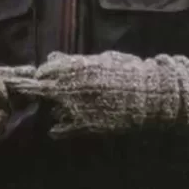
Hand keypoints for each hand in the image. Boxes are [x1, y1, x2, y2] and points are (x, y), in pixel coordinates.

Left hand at [15, 50, 179, 138]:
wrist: (148, 95)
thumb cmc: (127, 72)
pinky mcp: (83, 126)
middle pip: (40, 91)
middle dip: (40, 93)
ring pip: (50, 111)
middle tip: (46, 95)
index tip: (46, 78)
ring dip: (55, 110)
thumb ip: (74, 60)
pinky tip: (60, 127)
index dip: (44, 76)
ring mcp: (75, 108)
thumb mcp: (101, 60)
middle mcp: (70, 86)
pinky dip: (58, 129)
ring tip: (68, 108)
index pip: (44, 71)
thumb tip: (52, 57)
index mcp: (74, 67)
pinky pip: (59, 130)